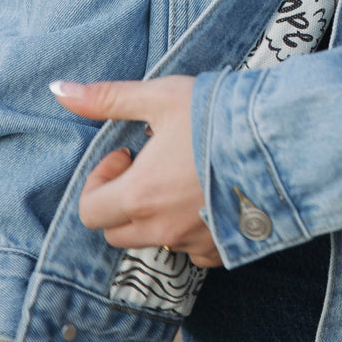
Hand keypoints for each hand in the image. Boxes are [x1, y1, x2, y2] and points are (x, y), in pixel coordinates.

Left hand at [50, 76, 221, 267]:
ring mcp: (194, 243)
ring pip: (155, 240)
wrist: (281, 136)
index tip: (127, 154)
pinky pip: (193, 251)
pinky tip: (209, 197)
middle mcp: (162, 228)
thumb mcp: (160, 97)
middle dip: (122, 200)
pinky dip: (191, 229)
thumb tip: (59, 90)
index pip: (90, 211)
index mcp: (140, 195)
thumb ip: (107, 98)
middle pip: (117, 232)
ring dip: (157, 214)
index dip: (101, 180)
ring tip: (184, 175)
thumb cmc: (218, 114)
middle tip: (150, 165)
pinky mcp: (223, 250)